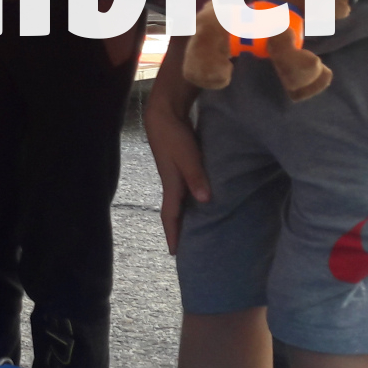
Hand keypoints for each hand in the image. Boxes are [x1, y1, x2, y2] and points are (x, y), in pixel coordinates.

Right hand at [144, 91, 209, 255]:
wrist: (163, 113)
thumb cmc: (174, 136)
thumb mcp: (188, 157)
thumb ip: (196, 177)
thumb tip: (204, 200)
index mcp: (171, 185)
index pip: (170, 215)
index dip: (173, 234)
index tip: (175, 253)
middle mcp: (171, 182)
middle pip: (173, 211)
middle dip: (176, 229)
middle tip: (184, 246)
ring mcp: (174, 173)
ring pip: (178, 200)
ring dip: (183, 215)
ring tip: (193, 226)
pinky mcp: (179, 163)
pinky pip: (184, 188)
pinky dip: (189, 199)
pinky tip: (199, 198)